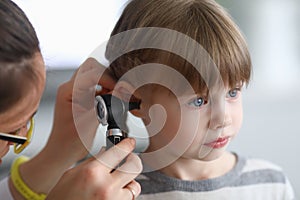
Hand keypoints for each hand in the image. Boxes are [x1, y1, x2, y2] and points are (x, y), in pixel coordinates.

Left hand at [10, 58, 116, 196]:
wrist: (63, 151)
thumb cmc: (69, 142)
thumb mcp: (89, 123)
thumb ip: (106, 105)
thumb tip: (122, 90)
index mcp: (68, 91)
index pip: (92, 74)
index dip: (109, 79)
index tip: (120, 89)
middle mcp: (71, 87)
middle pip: (93, 66)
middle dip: (108, 75)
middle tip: (118, 90)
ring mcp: (78, 90)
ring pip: (97, 74)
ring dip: (109, 82)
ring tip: (116, 96)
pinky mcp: (85, 96)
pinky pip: (99, 85)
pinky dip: (109, 90)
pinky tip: (113, 101)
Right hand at [46, 138, 141, 199]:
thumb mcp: (70, 175)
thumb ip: (91, 162)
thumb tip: (106, 151)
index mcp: (92, 173)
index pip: (119, 152)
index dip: (127, 145)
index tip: (130, 143)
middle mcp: (106, 186)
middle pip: (135, 166)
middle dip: (134, 161)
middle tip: (129, 159)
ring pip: (135, 185)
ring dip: (129, 182)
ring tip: (116, 183)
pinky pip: (130, 199)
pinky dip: (124, 195)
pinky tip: (112, 194)